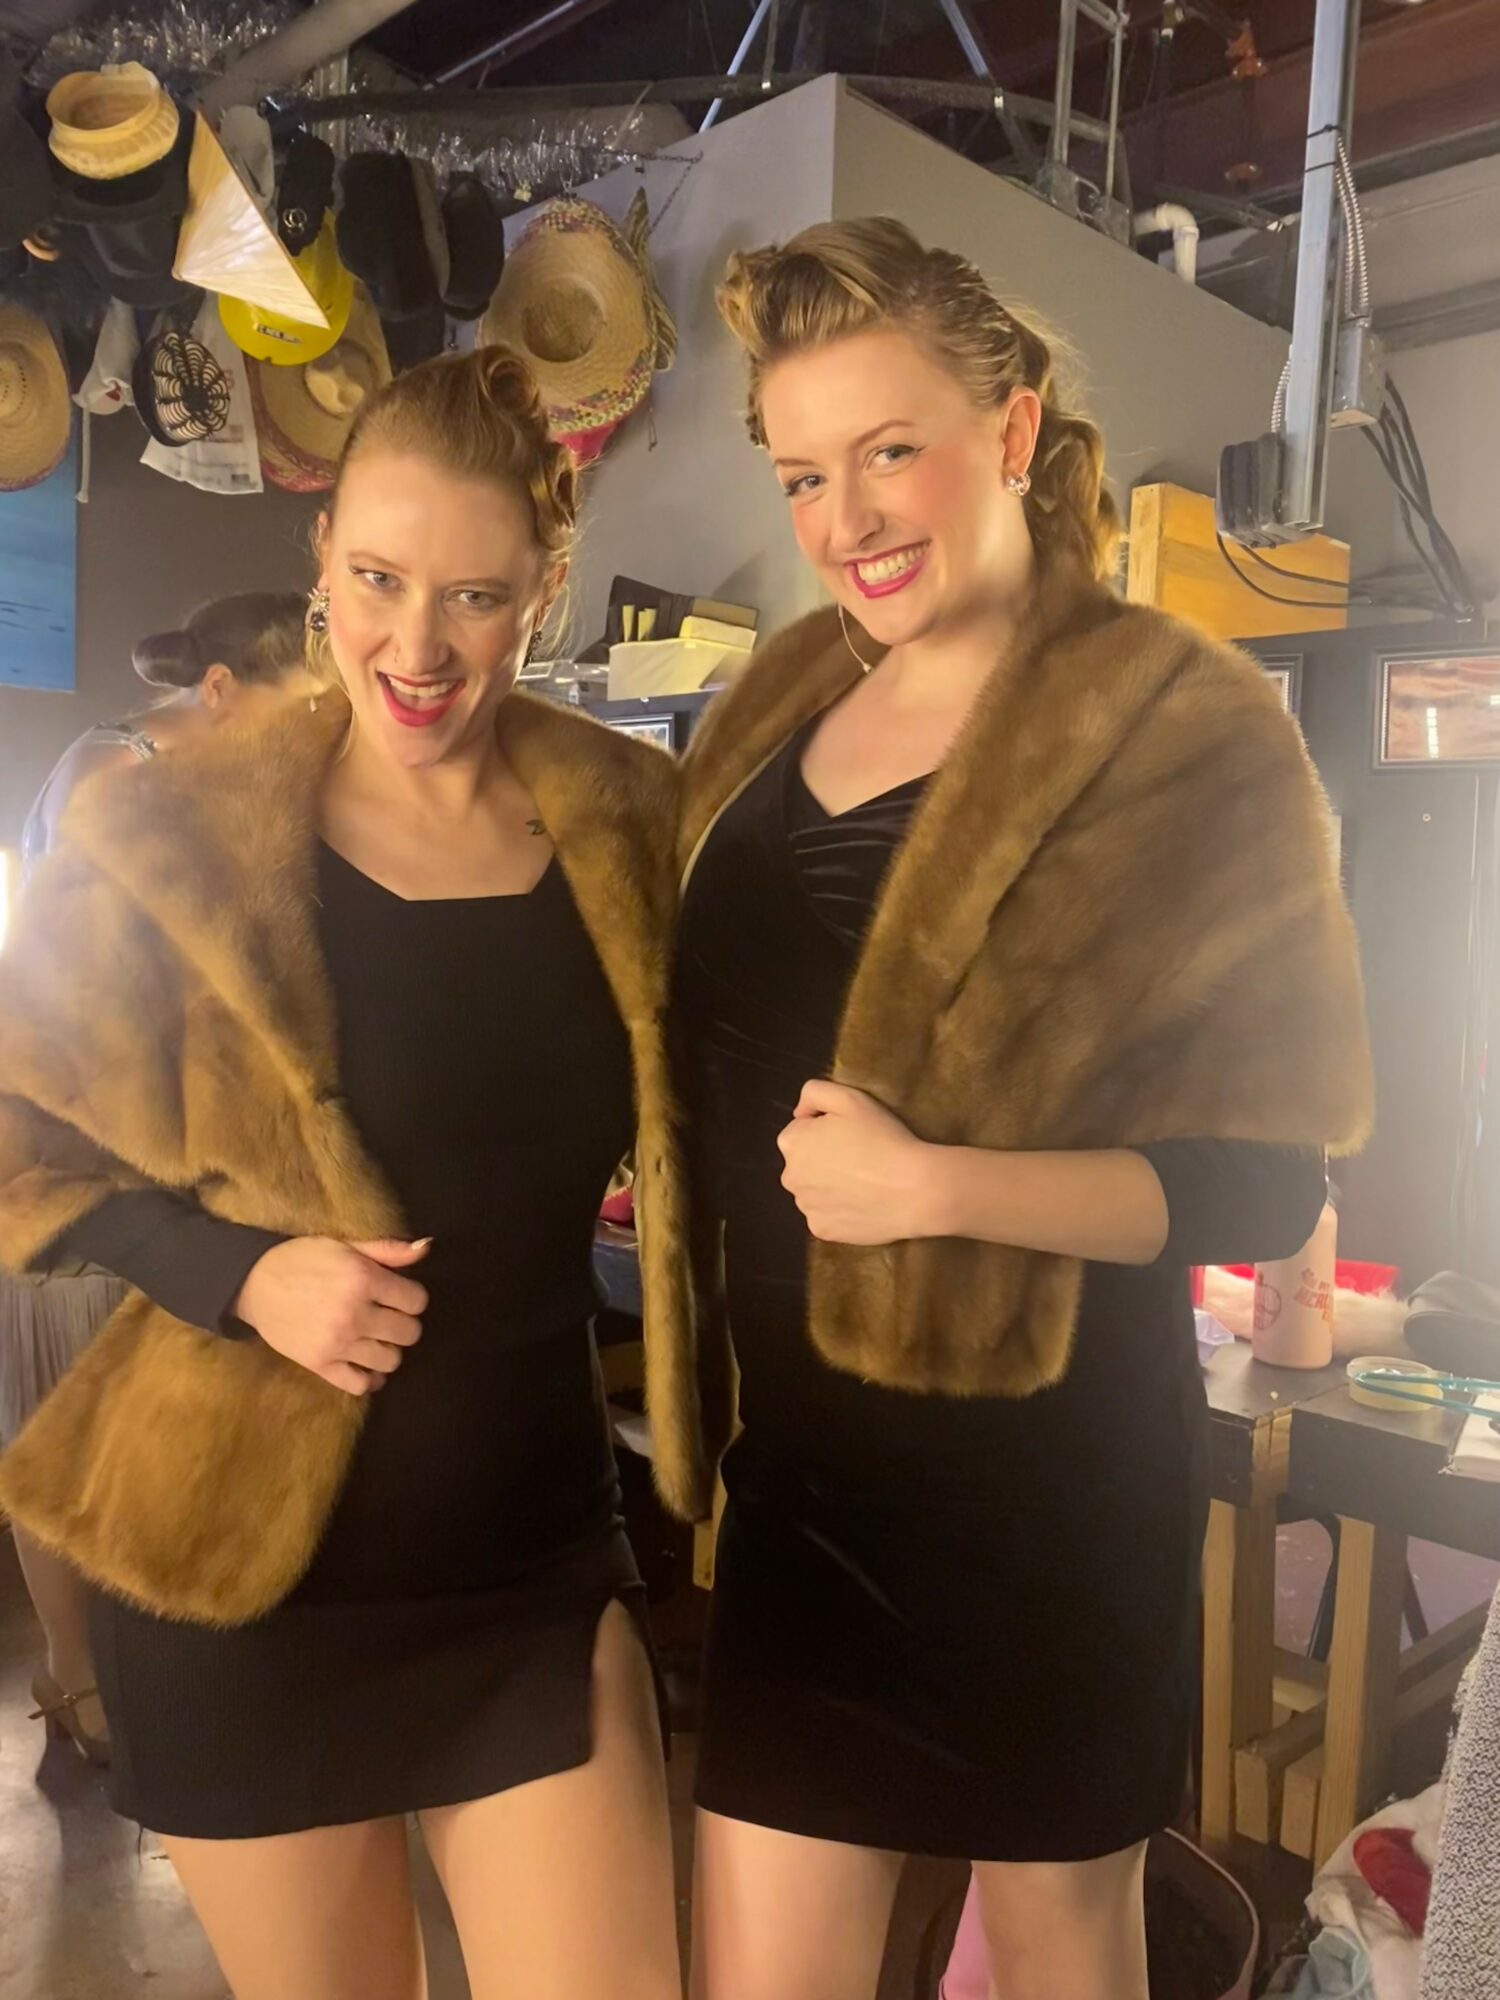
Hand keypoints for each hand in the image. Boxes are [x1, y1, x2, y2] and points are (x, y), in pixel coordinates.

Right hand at [233, 1237, 429, 1396]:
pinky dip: (370, 1379)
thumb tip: (426, 1248)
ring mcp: (338, 1344)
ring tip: (375, 1338)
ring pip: (391, 1361)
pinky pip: (361, 1385)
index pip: (417, 1301)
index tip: (398, 1296)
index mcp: (363, 1280)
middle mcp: (355, 1314)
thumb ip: (388, 1250)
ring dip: (389, 1350)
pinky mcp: (321, 1365)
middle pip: (409, 1333)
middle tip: (388, 1317)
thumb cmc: (303, 1260)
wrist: (254, 1284)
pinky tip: (366, 1365)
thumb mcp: (346, 1246)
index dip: (412, 1297)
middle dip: (404, 1323)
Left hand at [776, 1080, 937, 1245]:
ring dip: (829, 1186)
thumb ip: (814, 1092)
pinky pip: (827, 1217)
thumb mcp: (849, 1098)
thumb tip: (799, 1113)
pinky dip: (840, 1211)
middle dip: (822, 1159)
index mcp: (791, 1143)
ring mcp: (806, 1208)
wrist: (913, 1188)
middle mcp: (790, 1177)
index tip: (851, 1135)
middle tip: (859, 1157)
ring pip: (814, 1192)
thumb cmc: (882, 1138)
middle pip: (804, 1163)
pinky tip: (863, 1203)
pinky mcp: (822, 1231)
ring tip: (864, 1182)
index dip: (826, 1130)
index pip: (800, 1131)